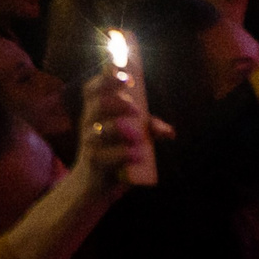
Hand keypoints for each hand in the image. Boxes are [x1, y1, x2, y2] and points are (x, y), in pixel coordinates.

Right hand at [74, 69, 159, 194]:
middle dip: (116, 103)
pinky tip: (136, 154)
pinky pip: (104, 156)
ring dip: (118, 129)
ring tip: (136, 135)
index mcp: (97, 111)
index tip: (124, 74)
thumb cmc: (115, 152)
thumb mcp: (134, 137)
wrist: (96, 184)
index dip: (106, 79)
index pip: (94, 89)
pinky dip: (122, 154)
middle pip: (96, 105)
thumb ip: (149, 129)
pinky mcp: (95, 163)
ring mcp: (90, 143)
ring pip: (98, 131)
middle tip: (136, 108)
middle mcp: (90, 124)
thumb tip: (169, 131)